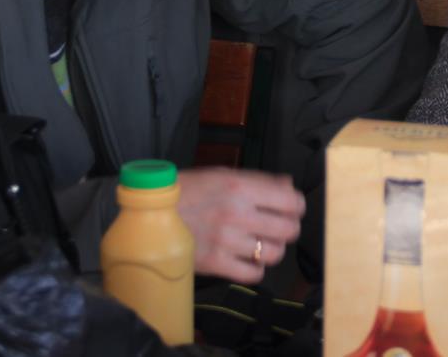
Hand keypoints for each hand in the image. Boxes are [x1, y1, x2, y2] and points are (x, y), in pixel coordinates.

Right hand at [176, 167, 304, 282]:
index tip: (292, 209)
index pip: (290, 201)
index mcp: (240, 187)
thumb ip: (258, 180)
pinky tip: (249, 259)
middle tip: (280, 227)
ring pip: (273, 253)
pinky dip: (256, 269)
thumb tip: (288, 185)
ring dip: (273, 249)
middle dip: (288, 228)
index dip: (297, 206)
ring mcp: (227, 240)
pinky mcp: (216, 263)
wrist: (150, 213)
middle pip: (288, 229)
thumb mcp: (222, 174)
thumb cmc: (186, 191)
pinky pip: (253, 273)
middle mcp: (237, 213)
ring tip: (263, 244)